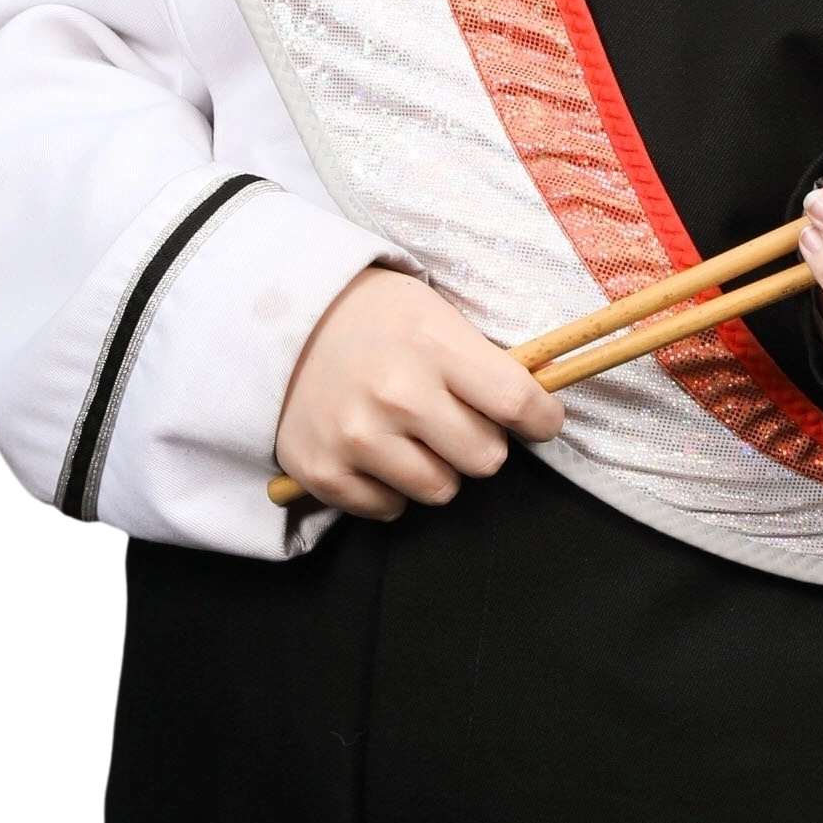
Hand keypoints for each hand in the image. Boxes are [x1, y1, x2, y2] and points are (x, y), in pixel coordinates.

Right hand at [273, 267, 563, 521]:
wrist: (282, 322)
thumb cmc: (375, 318)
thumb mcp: (435, 313)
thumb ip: (482, 362)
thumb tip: (537, 410)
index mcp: (433, 344)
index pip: (516, 402)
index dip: (541, 419)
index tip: (539, 420)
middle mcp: (396, 393)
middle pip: (485, 458)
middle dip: (480, 442)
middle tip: (456, 420)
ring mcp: (356, 437)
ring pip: (440, 490)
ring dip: (436, 469)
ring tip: (411, 435)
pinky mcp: (322, 471)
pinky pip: (388, 509)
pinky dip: (389, 489)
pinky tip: (376, 453)